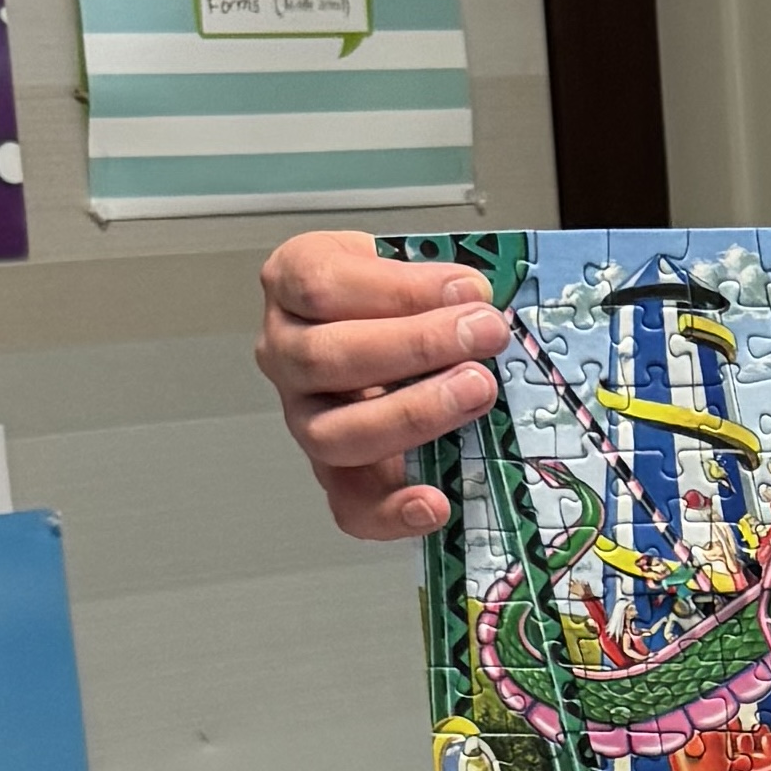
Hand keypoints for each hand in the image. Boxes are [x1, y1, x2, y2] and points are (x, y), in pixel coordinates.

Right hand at [255, 230, 507, 540]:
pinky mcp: (335, 471)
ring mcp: (304, 416)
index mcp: (292, 283)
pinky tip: (436, 501)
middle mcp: (285, 352)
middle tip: (485, 335)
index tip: (467, 288)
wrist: (386, 327)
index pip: (323, 286)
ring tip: (478, 391)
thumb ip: (433, 278)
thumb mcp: (406, 259)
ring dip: (414, 415)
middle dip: (418, 347)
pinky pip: (348, 505)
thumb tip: (477, 299)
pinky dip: (391, 512)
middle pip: (327, 358)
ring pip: (335, 434)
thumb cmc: (396, 291)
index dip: (398, 290)